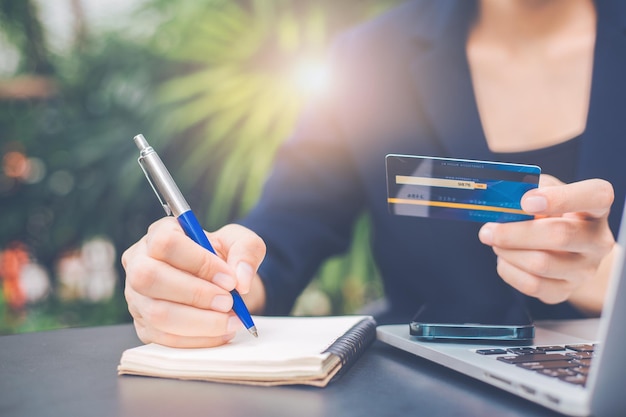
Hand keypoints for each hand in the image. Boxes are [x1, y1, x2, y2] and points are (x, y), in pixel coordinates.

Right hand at [121, 218, 265, 346]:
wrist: (217, 282)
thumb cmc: (222, 257)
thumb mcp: (239, 242)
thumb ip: (246, 251)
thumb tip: (241, 280)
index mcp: (158, 233)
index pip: (166, 244)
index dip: (199, 262)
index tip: (229, 279)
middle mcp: (138, 263)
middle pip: (150, 278)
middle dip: (196, 295)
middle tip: (228, 302)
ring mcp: (136, 297)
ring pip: (157, 313)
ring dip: (200, 322)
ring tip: (231, 320)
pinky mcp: (143, 325)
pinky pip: (165, 338)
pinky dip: (198, 339)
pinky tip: (221, 332)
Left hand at [478, 175, 614, 314]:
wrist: (564, 251)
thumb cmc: (552, 214)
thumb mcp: (545, 191)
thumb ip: (529, 187)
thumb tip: (504, 198)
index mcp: (597, 206)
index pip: (596, 196)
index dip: (560, 198)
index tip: (527, 202)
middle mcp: (598, 240)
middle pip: (559, 236)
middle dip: (514, 233)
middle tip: (490, 230)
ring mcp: (585, 270)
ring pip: (540, 264)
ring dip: (508, 251)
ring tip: (496, 242)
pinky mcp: (565, 291)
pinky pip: (531, 285)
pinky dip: (508, 270)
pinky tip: (505, 259)